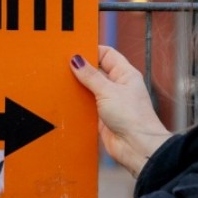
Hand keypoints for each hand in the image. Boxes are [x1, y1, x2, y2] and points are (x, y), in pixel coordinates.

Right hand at [70, 46, 171, 176]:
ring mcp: (109, 101)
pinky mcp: (102, 117)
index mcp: (125, 74)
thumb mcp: (108, 91)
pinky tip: (64, 99)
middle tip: (61, 65)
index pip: (106, 54)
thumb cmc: (132, 117)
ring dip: (77, 87)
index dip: (91, 50)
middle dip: (80, 69)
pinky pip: (86, 105)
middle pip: (95, 71)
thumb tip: (76, 59)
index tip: (73, 50)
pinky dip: (77, 103)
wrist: (137, 147)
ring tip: (59, 81)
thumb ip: (90, 76)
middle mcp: (117, 86)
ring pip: (89, 89)